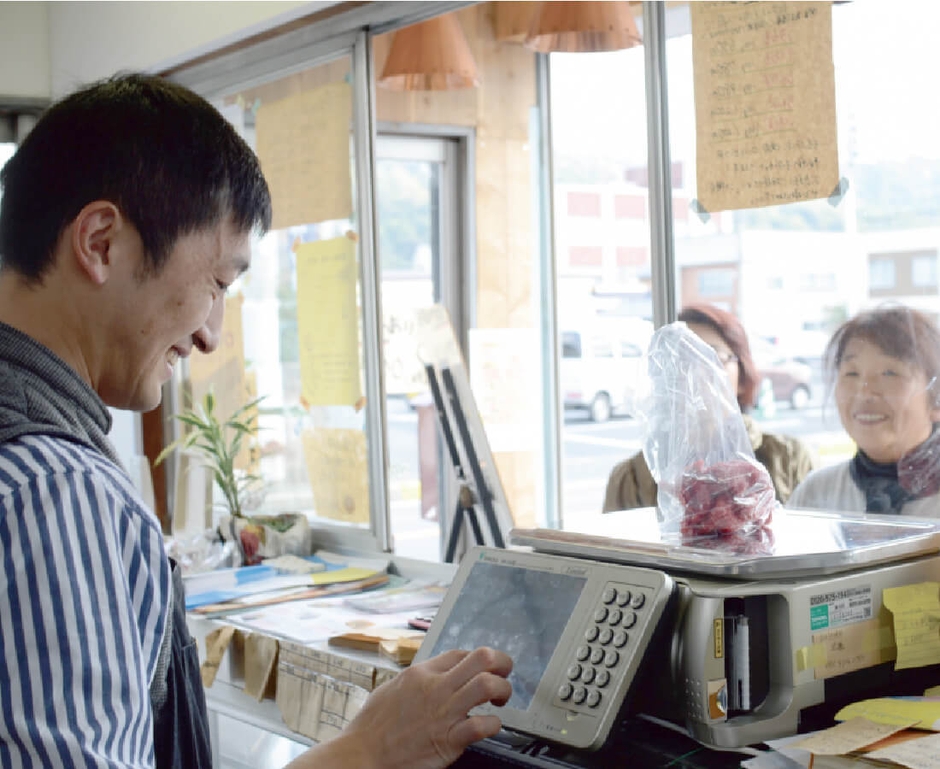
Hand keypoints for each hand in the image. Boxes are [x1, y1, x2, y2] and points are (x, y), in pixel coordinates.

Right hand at [318, 646, 511, 768]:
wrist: (363, 754)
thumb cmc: (373, 726)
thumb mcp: (393, 688)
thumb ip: (418, 680)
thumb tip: (433, 675)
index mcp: (421, 673)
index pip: (461, 653)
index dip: (479, 658)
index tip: (484, 668)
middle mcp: (436, 687)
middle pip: (482, 658)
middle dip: (502, 663)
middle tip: (505, 674)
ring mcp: (444, 712)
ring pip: (488, 685)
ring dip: (503, 690)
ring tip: (501, 699)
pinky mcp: (449, 739)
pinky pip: (482, 724)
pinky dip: (494, 724)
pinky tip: (491, 726)